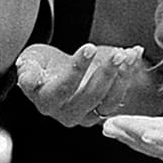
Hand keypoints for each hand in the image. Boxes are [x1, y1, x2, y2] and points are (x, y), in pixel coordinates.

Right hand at [16, 42, 144, 127]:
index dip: (77, 68)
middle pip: (91, 96)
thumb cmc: (40, 66)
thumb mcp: (28, 63)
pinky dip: (129, 75)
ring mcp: (87, 115)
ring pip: (109, 100)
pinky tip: (134, 55)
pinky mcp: (103, 110)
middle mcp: (67, 113)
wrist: (53, 72)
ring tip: (128, 54)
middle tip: (117, 54)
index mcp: (47, 102)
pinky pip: (120, 95)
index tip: (88, 48)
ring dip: (122, 76)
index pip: (64, 88)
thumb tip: (29, 80)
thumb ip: (28, 72)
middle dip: (106, 72)